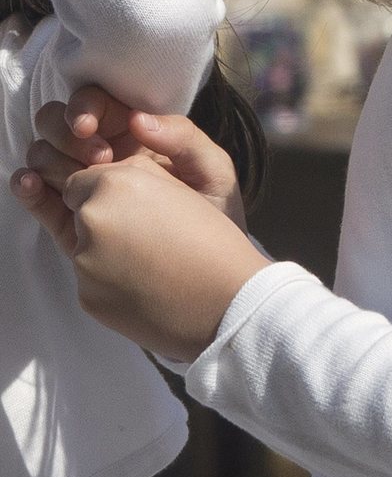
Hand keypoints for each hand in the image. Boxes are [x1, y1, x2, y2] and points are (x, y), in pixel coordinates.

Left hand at [13, 150, 267, 360]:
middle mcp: (90, 220)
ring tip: (152, 259)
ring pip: (82, 245)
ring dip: (105, 247)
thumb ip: (132, 172)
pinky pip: (90, 278)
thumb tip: (98, 173)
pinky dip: (109, 278)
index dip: (110, 189)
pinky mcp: (86, 298)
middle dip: (103, 216)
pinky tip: (145, 282)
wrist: (227, 304)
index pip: (82, 178)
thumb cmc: (214, 240)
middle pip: (78, 211)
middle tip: (149, 231)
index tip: (141, 202)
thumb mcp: (180, 184)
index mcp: (115, 184)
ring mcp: (84, 263)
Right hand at [19, 84, 247, 231]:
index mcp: (137, 136)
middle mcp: (107, 156)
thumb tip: (137, 119)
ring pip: (45, 157)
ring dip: (47, 159)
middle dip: (65, 135)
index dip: (84, 109)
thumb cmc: (219, 216)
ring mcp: (87, 188)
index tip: (89, 130)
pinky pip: (41, 199)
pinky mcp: (73, 224)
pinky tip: (28, 184)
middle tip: (96, 160)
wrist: (213, 276)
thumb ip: (183, 137)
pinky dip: (27, 187)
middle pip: (59, 125)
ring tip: (71, 183)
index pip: (95, 104)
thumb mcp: (213, 172)